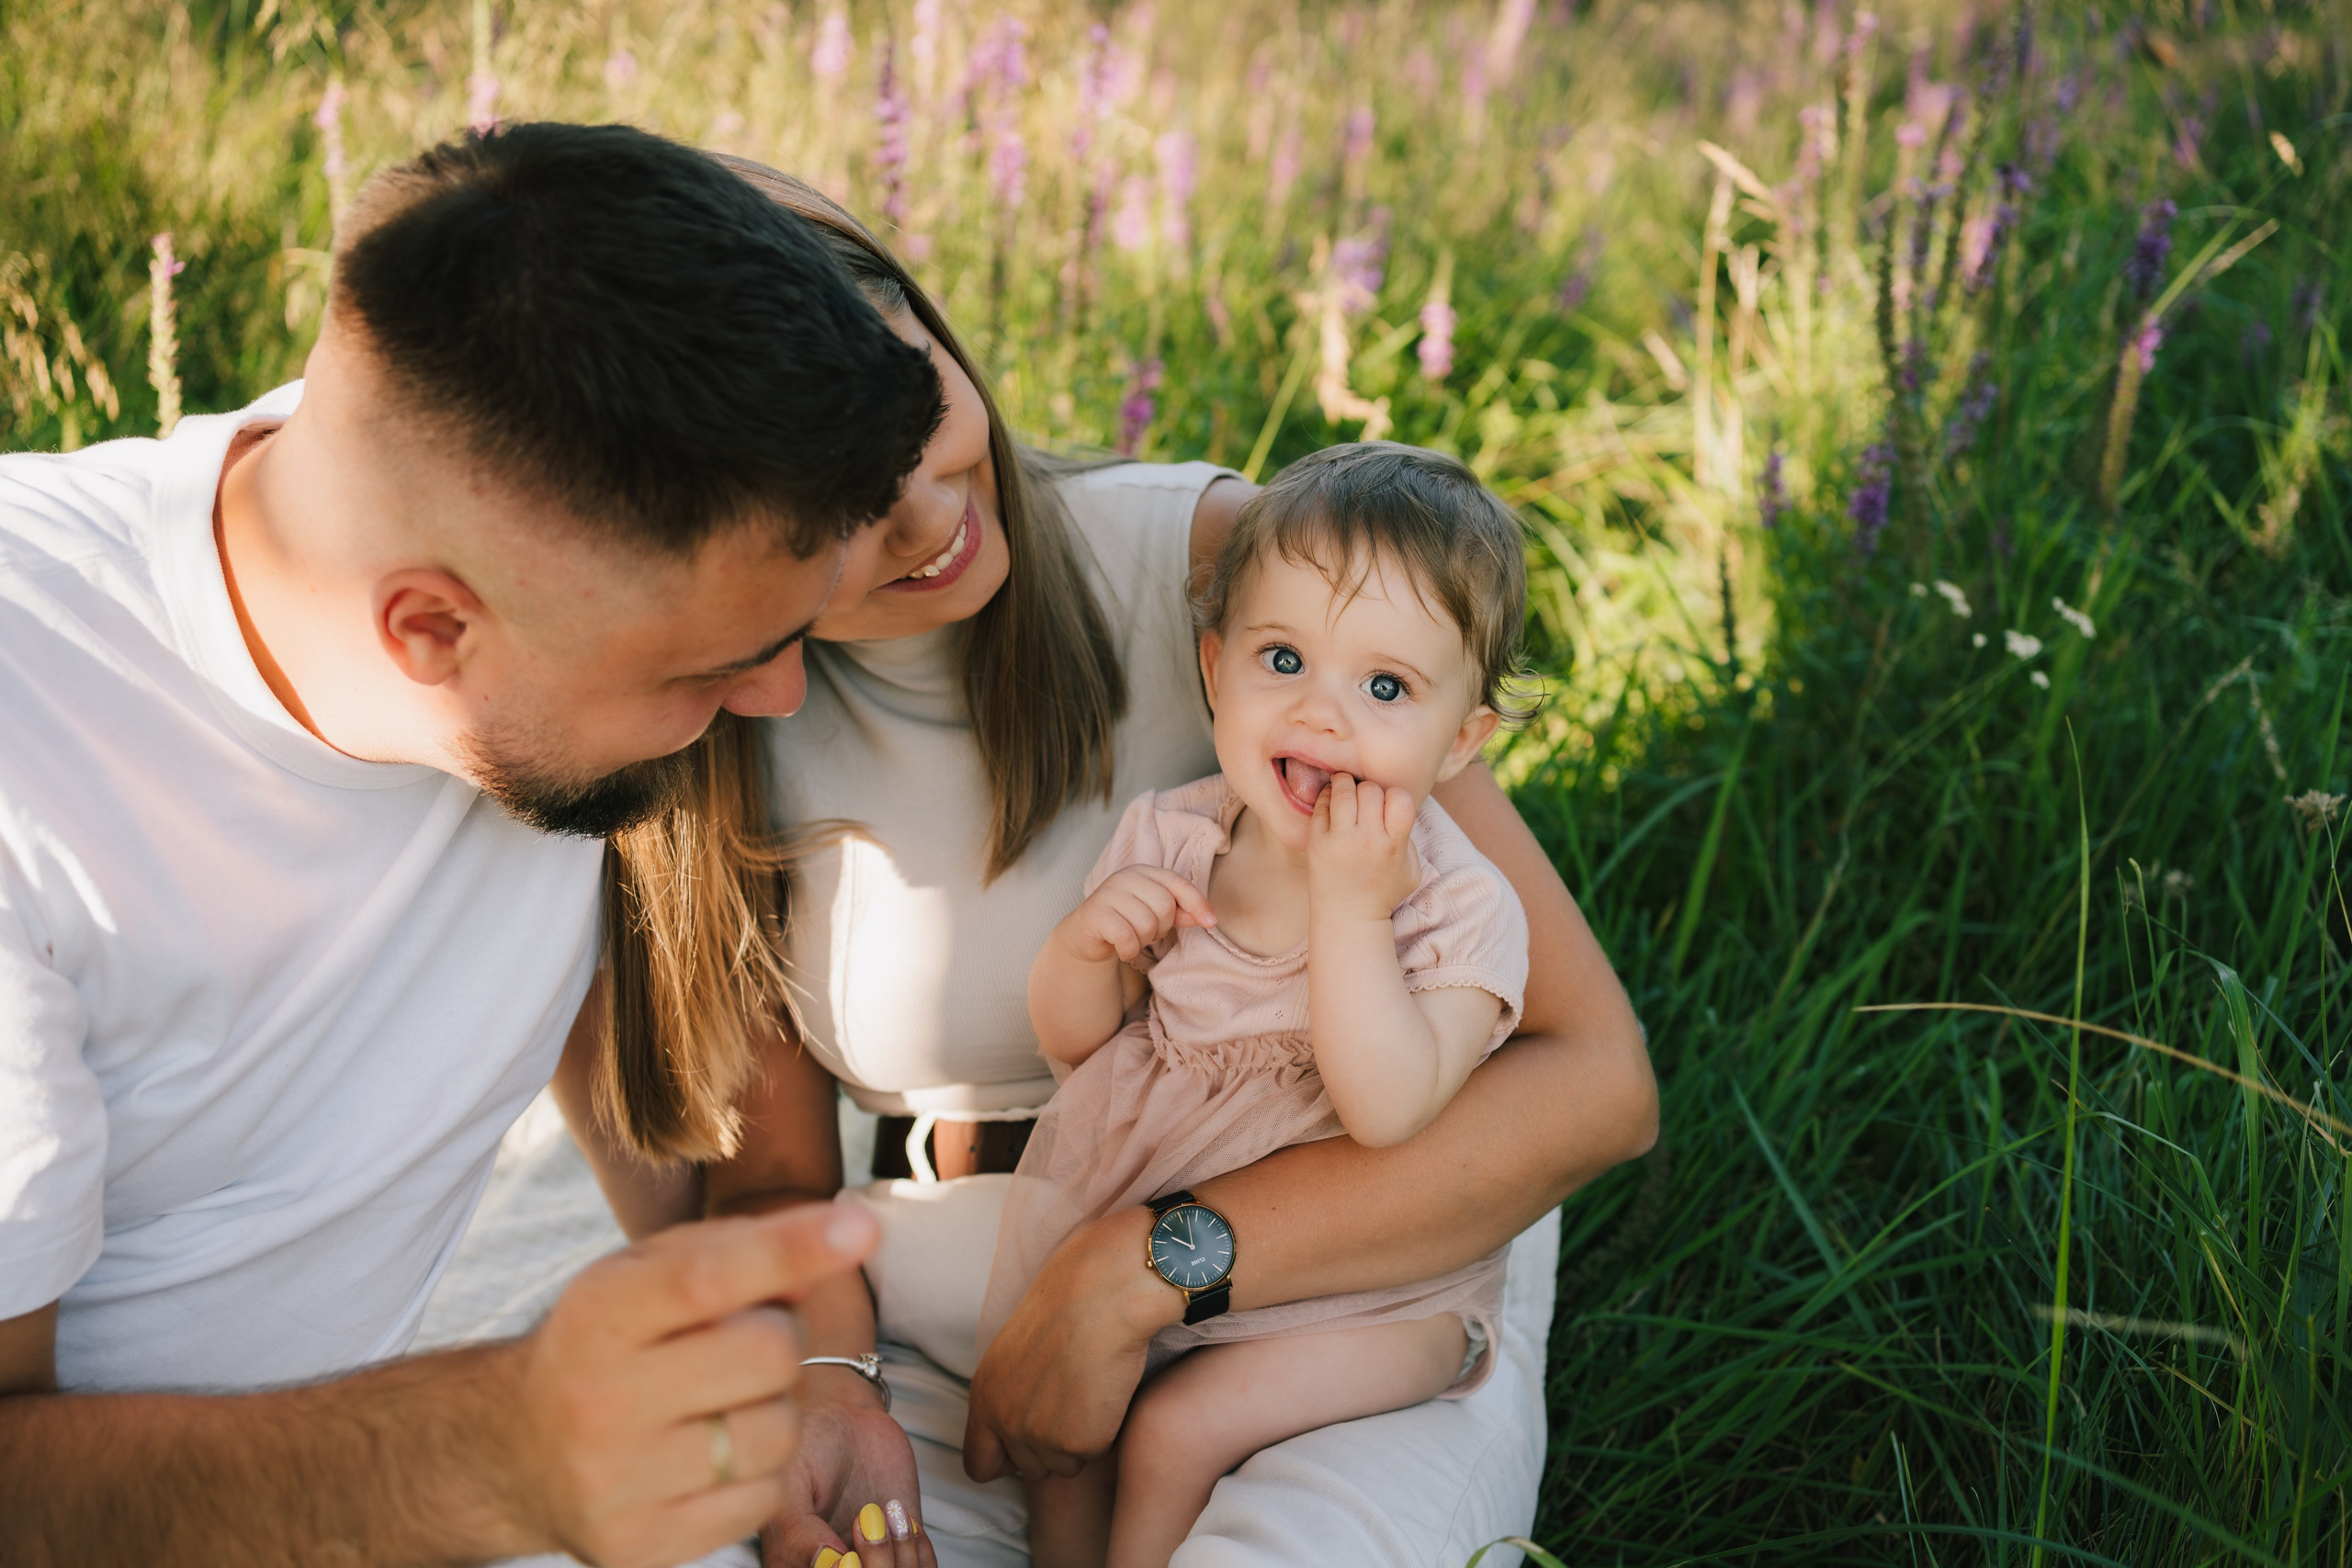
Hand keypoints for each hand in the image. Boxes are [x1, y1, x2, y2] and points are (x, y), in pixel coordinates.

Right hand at [505, 1204, 877, 1567]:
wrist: (517, 1449)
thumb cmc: (608, 1343)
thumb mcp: (644, 1273)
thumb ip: (731, 1250)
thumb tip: (825, 1256)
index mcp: (599, 1315)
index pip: (707, 1279)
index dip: (791, 1249)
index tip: (860, 1227)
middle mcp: (600, 1400)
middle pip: (768, 1354)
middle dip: (783, 1337)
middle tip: (745, 1341)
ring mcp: (618, 1482)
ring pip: (780, 1432)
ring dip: (777, 1408)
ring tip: (723, 1402)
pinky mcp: (641, 1545)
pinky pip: (764, 1498)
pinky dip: (759, 1472)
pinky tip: (712, 1457)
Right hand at [759, 1372, 936, 1567]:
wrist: (847, 1420)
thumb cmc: (810, 1443)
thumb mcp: (791, 1479)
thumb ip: (797, 1529)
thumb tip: (826, 1564)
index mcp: (790, 1564)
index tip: (847, 1553)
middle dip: (875, 1566)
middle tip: (866, 1520)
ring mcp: (869, 1562)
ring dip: (899, 1556)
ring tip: (885, 1512)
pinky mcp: (901, 1550)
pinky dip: (920, 1551)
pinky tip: (901, 1517)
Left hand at [962, 1206, 1173, 1482]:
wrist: (1103, 1295)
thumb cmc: (1068, 1306)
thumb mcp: (1015, 1351)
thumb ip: (1009, 1393)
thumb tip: (1019, 1424)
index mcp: (984, 1397)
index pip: (979, 1464)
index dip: (1006, 1459)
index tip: (1029, 1442)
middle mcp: (1004, 1423)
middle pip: (1030, 1468)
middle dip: (1052, 1446)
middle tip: (1073, 1400)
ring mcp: (1039, 1437)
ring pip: (1065, 1465)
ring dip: (1080, 1439)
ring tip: (1089, 1391)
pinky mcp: (1078, 1443)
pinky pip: (1095, 1451)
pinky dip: (1105, 1429)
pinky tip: (1107, 1390)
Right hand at [1057, 864, 1215, 967]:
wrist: (1087, 933)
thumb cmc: (1127, 920)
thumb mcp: (1156, 914)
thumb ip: (1181, 912)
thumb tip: (1207, 918)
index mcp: (1144, 872)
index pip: (1178, 883)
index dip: (1197, 903)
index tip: (1211, 923)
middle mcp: (1126, 877)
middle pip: (1165, 905)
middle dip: (1162, 928)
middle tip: (1149, 933)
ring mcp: (1108, 893)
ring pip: (1146, 924)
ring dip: (1144, 940)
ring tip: (1133, 938)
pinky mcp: (1095, 913)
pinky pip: (1126, 937)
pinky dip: (1129, 950)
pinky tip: (1123, 950)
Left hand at [1308, 773, 1419, 921]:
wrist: (1349, 917)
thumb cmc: (1383, 892)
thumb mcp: (1412, 870)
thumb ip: (1409, 838)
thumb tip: (1396, 804)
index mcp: (1393, 845)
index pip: (1401, 799)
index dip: (1395, 795)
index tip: (1387, 803)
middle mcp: (1367, 840)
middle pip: (1370, 790)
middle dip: (1369, 789)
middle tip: (1363, 795)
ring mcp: (1340, 841)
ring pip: (1343, 792)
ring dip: (1345, 783)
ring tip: (1345, 786)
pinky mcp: (1317, 843)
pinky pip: (1320, 806)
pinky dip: (1326, 796)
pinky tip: (1330, 800)